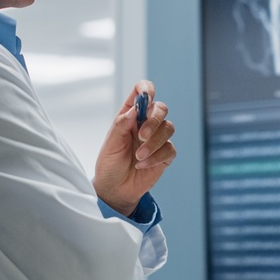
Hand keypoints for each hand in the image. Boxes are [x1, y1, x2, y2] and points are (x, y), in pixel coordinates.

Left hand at [93, 80, 175, 215]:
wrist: (115, 189)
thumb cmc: (110, 163)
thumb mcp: (111, 144)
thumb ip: (121, 124)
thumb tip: (135, 109)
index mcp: (130, 115)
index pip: (142, 92)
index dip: (146, 89)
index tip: (145, 97)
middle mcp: (146, 123)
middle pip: (161, 108)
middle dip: (153, 121)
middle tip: (141, 137)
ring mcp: (157, 138)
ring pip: (168, 128)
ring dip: (154, 143)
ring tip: (138, 156)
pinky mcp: (165, 155)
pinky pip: (169, 149)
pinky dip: (156, 157)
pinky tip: (142, 165)